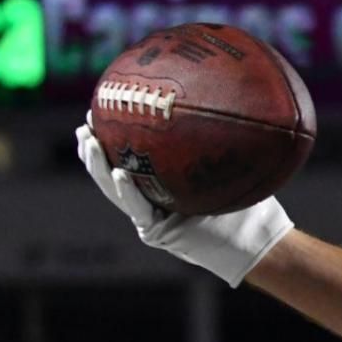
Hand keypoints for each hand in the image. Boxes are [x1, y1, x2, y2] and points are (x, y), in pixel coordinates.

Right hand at [75, 114, 294, 286]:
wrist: (258, 242)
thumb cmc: (252, 204)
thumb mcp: (232, 167)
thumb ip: (220, 143)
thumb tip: (226, 100)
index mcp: (164, 186)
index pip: (131, 158)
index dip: (112, 137)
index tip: (102, 108)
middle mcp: (153, 201)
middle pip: (112, 171)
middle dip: (93, 148)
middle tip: (83, 122)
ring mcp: (152, 218)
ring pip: (115, 189)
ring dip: (98, 165)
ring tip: (88, 140)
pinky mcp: (158, 232)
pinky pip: (138, 208)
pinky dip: (126, 191)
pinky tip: (116, 173)